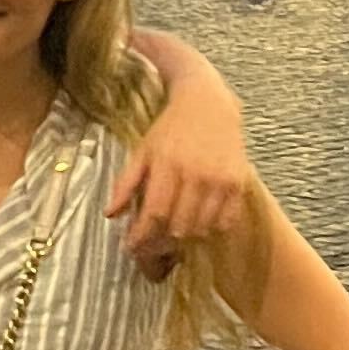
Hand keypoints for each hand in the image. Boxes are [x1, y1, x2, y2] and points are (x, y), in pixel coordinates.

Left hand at [110, 78, 248, 251]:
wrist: (208, 104)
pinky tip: (199, 222)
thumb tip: (110, 214)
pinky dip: (211, 229)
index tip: (132, 246)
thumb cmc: (170, 128)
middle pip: (178, 226)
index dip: (142, 236)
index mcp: (167, 164)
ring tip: (175, 233)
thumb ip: (125, 183)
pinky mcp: (238, 182)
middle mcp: (195, 173)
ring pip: (202, 228)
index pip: (154, 213)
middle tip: (152, 243)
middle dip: (161, 241)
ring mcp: (219, 179)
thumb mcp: (142, 151)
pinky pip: (225, 221)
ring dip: (186, 237)